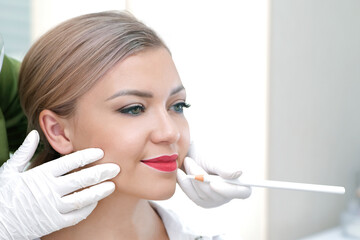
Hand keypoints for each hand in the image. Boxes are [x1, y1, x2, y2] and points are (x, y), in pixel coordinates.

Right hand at [0, 130, 119, 239]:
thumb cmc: (5, 194)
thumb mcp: (9, 170)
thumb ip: (24, 151)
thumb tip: (34, 133)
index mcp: (40, 175)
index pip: (68, 162)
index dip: (86, 156)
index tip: (100, 152)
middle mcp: (48, 190)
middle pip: (80, 179)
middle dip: (100, 172)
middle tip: (115, 167)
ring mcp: (52, 207)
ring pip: (82, 198)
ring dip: (99, 191)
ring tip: (112, 185)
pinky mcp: (54, 222)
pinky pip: (76, 215)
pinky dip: (88, 208)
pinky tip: (97, 201)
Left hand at [177, 142, 250, 207]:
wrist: (192, 150)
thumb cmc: (206, 150)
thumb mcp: (214, 157)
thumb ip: (225, 167)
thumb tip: (238, 173)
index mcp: (240, 181)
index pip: (243, 192)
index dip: (230, 190)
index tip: (214, 183)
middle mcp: (229, 193)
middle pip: (217, 194)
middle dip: (201, 178)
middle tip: (189, 161)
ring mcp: (215, 199)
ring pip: (203, 195)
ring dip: (192, 177)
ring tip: (187, 160)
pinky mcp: (201, 199)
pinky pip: (193, 195)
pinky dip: (185, 184)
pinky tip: (179, 173)